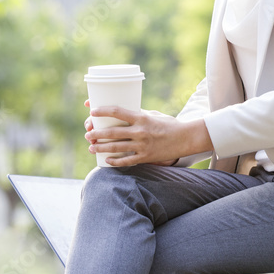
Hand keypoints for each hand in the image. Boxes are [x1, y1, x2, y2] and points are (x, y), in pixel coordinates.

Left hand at [85, 102, 209, 166]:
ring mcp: (142, 146)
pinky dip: (115, 161)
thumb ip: (138, 114)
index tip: (92, 111)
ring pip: (116, 148)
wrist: (185, 138)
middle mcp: (140, 131)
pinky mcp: (146, 157)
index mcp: (141, 118)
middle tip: (88, 134)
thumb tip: (122, 113)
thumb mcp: (154, 115)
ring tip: (91, 147)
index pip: (117, 112)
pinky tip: (106, 161)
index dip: (102, 111)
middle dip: (97, 133)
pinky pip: (127, 161)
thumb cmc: (169, 124)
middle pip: (113, 132)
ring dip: (101, 148)